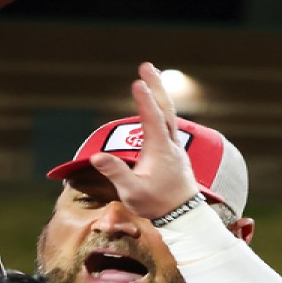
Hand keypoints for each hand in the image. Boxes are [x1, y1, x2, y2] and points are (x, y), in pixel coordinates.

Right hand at [84, 62, 201, 220]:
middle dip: (156, 86)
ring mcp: (175, 147)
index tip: (136, 82)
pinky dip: (163, 109)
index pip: (151, 119)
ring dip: (160, 94)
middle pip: (165, 108)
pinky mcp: (175, 153)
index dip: (143, 101)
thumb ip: (116, 172)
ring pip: (169, 114)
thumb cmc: (156, 205)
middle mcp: (170, 144)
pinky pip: (170, 124)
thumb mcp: (132, 192)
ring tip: (151, 79)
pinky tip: (159, 108)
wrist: (184, 217)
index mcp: (160, 150)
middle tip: (147, 66)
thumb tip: (96, 157)